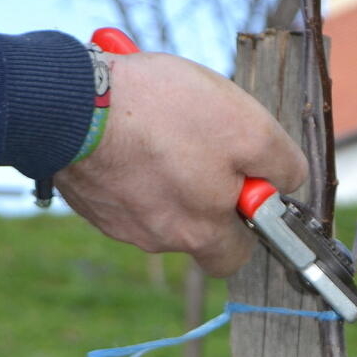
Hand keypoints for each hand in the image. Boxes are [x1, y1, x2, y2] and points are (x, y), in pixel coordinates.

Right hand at [55, 52, 307, 276]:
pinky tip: (129, 122)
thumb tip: (288, 181)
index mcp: (198, 234)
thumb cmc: (164, 114)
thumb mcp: (248, 129)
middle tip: (204, 143)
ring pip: (158, 201)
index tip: (249, 178)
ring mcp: (115, 219)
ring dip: (168, 166)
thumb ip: (280, 164)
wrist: (68, 103)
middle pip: (196, 226)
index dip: (251, 216)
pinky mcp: (86, 194)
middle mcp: (155, 238)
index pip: (237, 253)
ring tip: (163, 120)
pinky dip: (132, 157)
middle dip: (206, 189)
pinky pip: (123, 183)